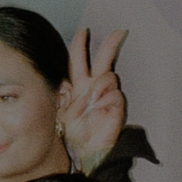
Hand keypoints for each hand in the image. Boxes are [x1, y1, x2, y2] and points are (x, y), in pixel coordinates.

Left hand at [60, 28, 126, 170]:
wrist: (85, 150)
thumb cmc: (73, 132)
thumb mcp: (61, 109)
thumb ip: (65, 92)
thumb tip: (67, 79)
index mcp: (79, 85)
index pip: (80, 60)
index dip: (80, 45)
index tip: (83, 32)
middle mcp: (94, 87)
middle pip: (104, 60)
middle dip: (111, 44)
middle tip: (119, 32)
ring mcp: (106, 95)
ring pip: (107, 77)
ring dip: (97, 87)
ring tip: (90, 102)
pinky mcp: (117, 106)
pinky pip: (113, 94)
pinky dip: (105, 100)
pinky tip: (99, 108)